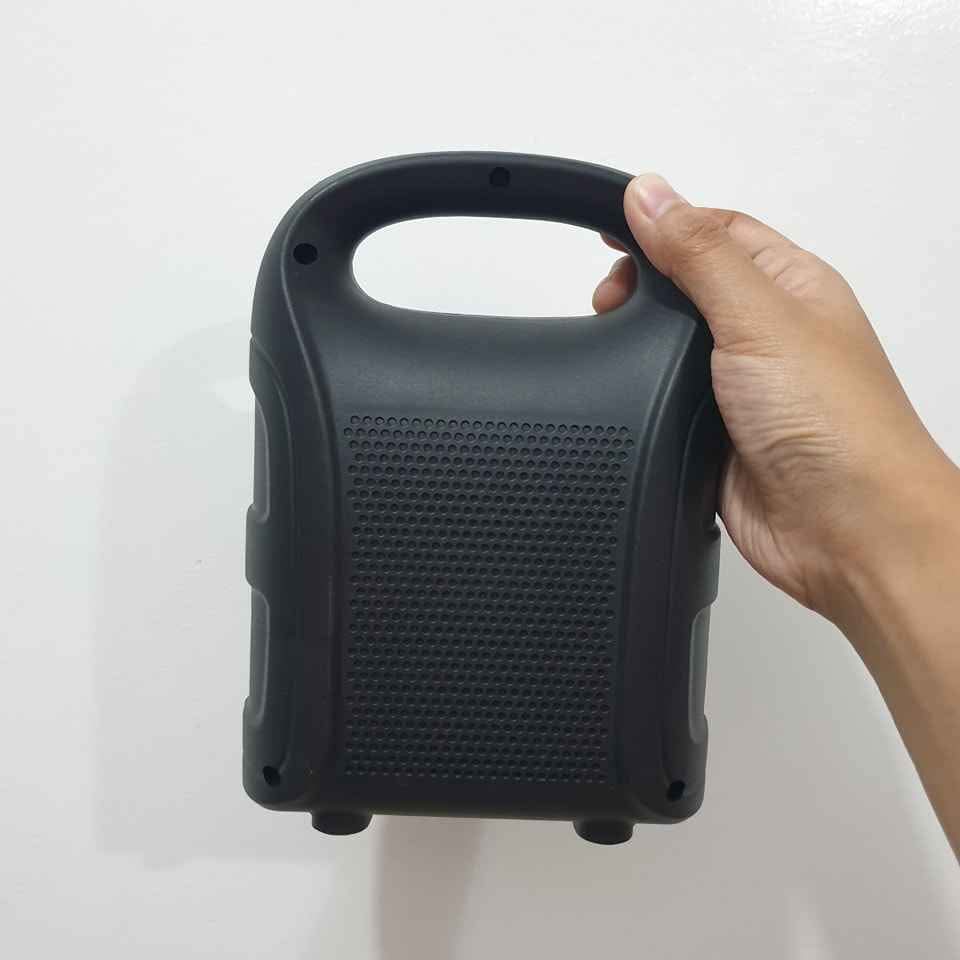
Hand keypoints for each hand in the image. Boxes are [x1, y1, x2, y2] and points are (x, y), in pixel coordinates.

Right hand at [594, 175, 957, 625]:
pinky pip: (668, 402)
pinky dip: (643, 393)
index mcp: (790, 286)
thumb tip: (651, 195)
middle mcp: (767, 333)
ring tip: (611, 337)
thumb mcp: (758, 316)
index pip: (716, 230)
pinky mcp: (715, 435)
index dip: (662, 222)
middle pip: (689, 285)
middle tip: (608, 298)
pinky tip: (630, 391)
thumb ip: (698, 255)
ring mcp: (740, 387)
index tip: (609, 226)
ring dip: (640, 341)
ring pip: (672, 347)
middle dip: (642, 283)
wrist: (845, 528)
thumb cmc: (836, 424)